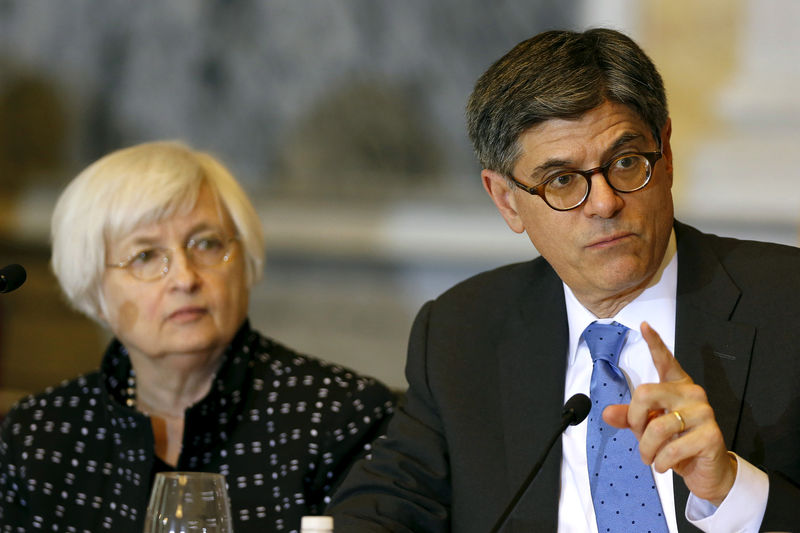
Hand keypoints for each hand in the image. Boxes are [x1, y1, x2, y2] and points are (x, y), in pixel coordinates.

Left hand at [602, 321, 737, 505]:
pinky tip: (664, 464)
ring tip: (650, 457)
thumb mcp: (648, 428)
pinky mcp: (711, 435)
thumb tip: (607, 413)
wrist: (705, 471)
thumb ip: (629, 417)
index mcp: (677, 386)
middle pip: (646, 393)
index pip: (665, 360)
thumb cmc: (675, 443)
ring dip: (647, 448)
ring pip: (658, 426)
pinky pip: (672, 448)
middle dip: (635, 419)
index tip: (644, 325)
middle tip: (639, 435)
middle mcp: (692, 394)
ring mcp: (704, 413)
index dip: (654, 343)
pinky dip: (661, 461)